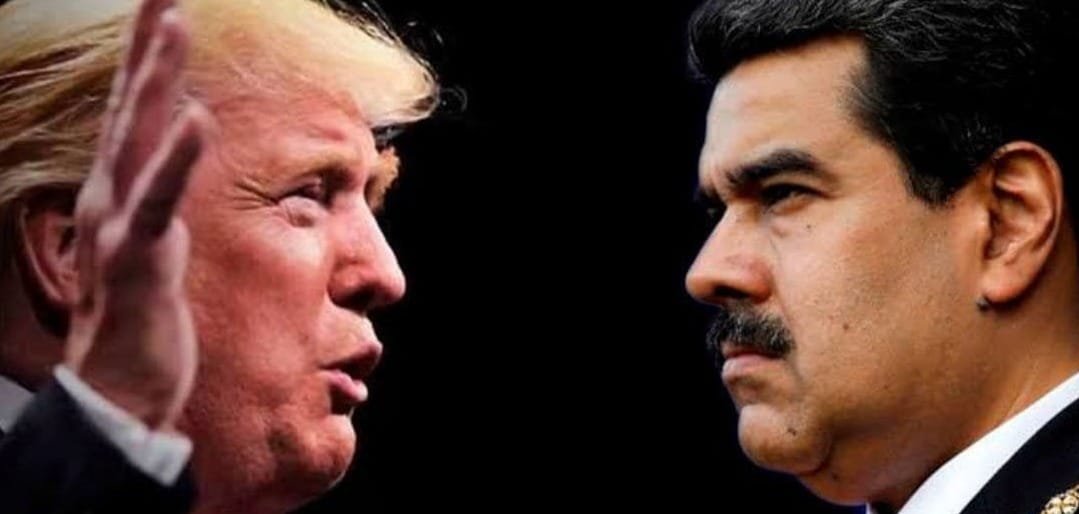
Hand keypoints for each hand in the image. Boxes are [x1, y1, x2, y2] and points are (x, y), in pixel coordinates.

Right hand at [64, 0, 207, 429]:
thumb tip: (180, 165)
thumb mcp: (150, 246)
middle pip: (132, 107)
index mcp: (121, 193)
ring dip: (157, 78)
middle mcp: (112, 197)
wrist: (119, 385)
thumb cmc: (139, 318)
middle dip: (149, 45)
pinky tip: (197, 119)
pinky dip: (178, 159)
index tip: (165, 9)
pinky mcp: (140, 257)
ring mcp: (121, 223)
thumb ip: (160, 201)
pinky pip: (161, 201)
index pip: (137, 114)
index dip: (150, 61)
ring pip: (140, 138)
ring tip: (174, 22)